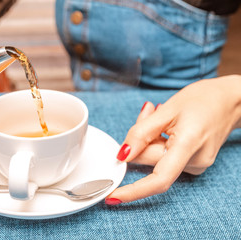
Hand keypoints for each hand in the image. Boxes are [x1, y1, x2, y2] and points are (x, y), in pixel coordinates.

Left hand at [105, 75, 240, 204]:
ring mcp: (196, 164)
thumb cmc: (203, 100)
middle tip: (148, 113)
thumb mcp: (167, 109)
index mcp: (188, 146)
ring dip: (149, 138)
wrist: (231, 101)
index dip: (134, 190)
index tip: (113, 196)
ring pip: (156, 157)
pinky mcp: (194, 163)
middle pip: (151, 160)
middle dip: (141, 139)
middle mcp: (195, 162)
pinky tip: (166, 125)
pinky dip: (158, 141)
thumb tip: (123, 155)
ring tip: (159, 113)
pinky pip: (165, 156)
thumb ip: (142, 133)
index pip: (158, 179)